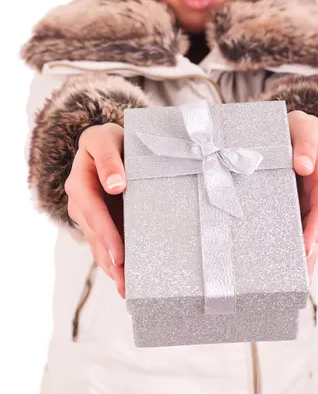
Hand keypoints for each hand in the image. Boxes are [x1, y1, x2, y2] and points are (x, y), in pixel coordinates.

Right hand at [65, 123, 125, 297]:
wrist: (106, 142)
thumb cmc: (110, 140)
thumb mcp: (106, 140)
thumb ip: (110, 160)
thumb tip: (115, 185)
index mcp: (79, 180)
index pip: (92, 210)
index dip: (106, 232)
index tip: (120, 253)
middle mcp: (79, 201)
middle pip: (95, 234)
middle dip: (110, 258)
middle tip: (127, 281)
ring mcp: (88, 214)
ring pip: (98, 244)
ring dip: (112, 267)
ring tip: (128, 288)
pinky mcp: (99, 221)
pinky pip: (104, 243)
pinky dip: (114, 261)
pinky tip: (126, 279)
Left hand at [287, 110, 317, 282]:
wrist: (290, 127)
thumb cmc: (299, 127)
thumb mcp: (305, 127)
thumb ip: (306, 143)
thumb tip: (305, 167)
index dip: (315, 227)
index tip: (307, 246)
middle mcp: (314, 193)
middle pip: (314, 227)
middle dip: (308, 252)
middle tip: (299, 278)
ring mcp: (301, 200)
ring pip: (301, 229)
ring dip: (296, 253)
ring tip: (288, 280)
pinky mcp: (288, 202)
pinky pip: (287, 223)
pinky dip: (283, 241)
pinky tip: (273, 260)